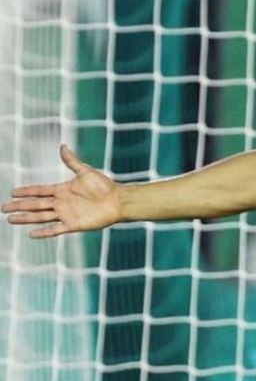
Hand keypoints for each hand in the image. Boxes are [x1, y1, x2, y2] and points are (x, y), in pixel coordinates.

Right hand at [2, 145, 121, 237]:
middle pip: (35, 204)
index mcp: (62, 190)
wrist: (118, 201)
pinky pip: (55, 229)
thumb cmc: (105, 185)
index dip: (26, 192)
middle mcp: (61, 203)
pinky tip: (31, 234)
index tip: (12, 192)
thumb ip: (72, 161)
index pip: (39, 191)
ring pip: (40, 217)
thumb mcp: (86, 172)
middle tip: (3, 208)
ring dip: (26, 218)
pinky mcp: (73, 225)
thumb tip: (63, 146)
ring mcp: (66, 214)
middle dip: (19, 206)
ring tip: (10, 219)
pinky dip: (43, 232)